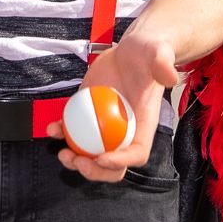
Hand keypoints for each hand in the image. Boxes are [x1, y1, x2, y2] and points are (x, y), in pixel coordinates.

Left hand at [48, 29, 179, 182]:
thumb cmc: (148, 53)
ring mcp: (105, 126)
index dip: (121, 162)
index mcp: (144, 125)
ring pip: (91, 154)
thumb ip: (163, 62)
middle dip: (95, 171)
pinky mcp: (88, 114)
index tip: (102, 158)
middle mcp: (125, 131)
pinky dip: (61, 133)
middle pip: (113, 165)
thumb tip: (170, 76)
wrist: (131, 49)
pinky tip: (52, 128)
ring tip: (62, 153)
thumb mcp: (158, 53)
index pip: (137, 153)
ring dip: (75, 160)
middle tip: (79, 161)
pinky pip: (74, 131)